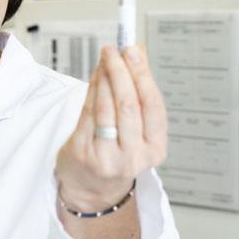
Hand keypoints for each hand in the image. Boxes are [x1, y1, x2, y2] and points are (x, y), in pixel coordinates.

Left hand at [55, 44, 167, 211]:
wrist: (93, 188)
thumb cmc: (119, 152)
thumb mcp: (139, 129)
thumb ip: (140, 91)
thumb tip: (139, 51)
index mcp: (155, 149)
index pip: (152, 106)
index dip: (142, 74)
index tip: (134, 50)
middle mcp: (134, 157)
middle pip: (128, 105)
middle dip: (121, 72)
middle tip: (114, 50)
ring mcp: (107, 158)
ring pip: (106, 108)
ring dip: (104, 78)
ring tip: (104, 60)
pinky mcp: (84, 154)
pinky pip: (88, 114)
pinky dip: (91, 90)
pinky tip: (94, 78)